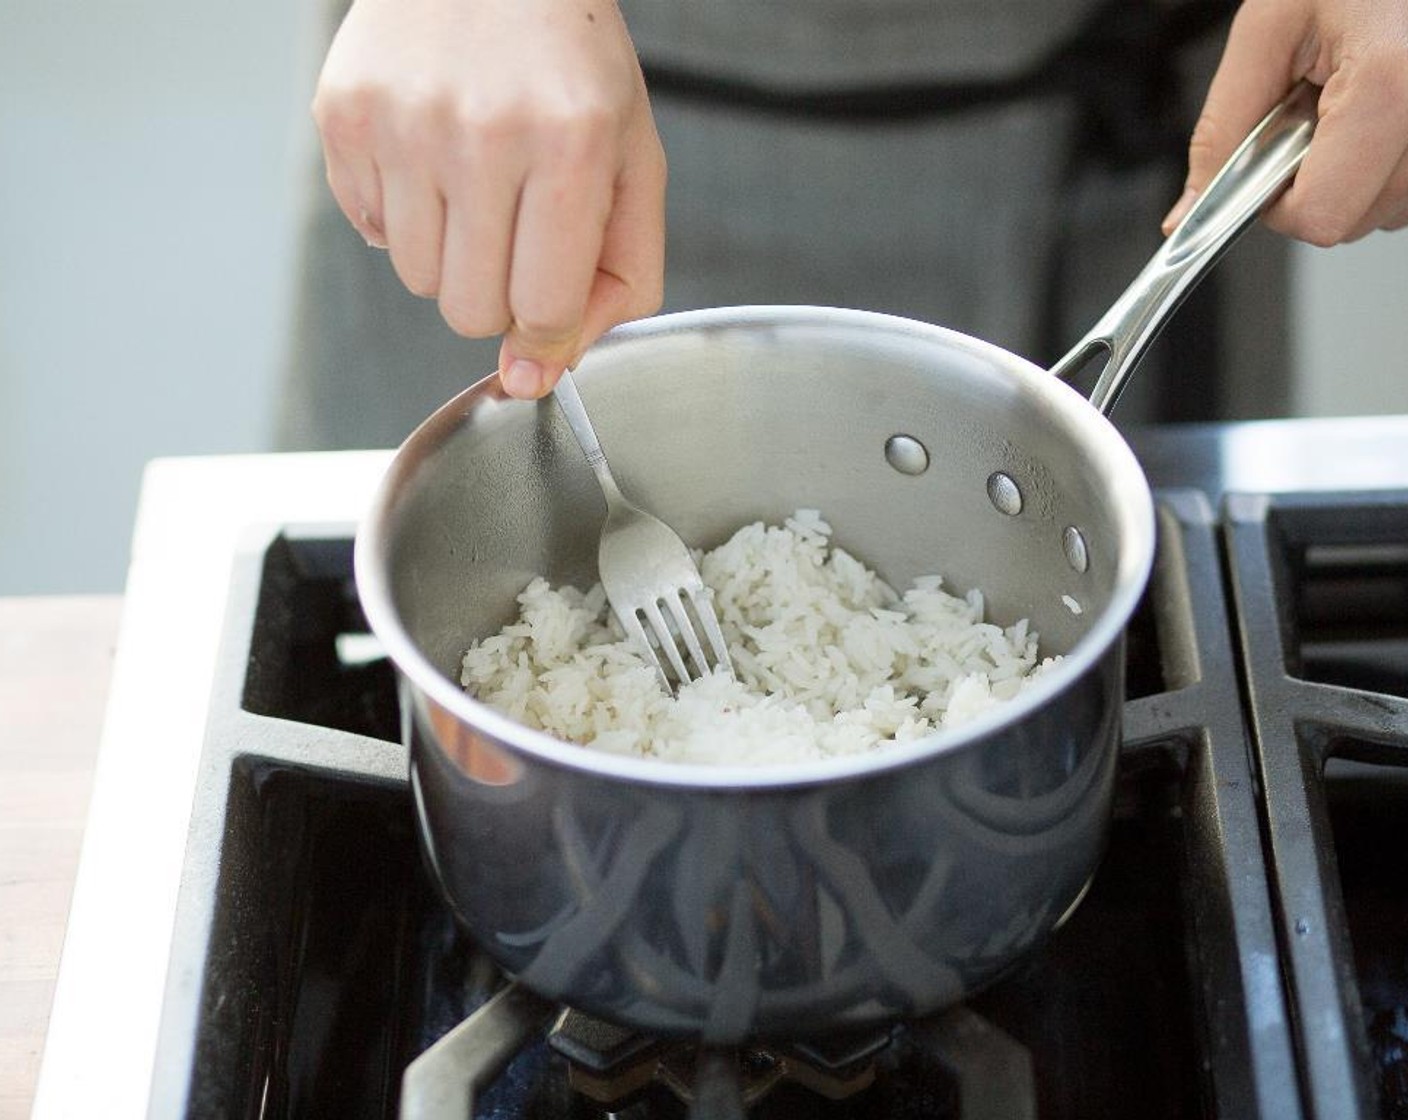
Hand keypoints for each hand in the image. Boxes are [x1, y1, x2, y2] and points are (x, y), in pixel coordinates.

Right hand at [312, 0, 666, 397]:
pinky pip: (367, 231)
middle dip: (498, 292)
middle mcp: (481, 134)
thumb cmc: (570, 64)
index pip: (542, 310)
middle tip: (514, 228)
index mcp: (571, 146)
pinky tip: (430, 158)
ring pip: (415, 281)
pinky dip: (401, 215)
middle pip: (469, 312)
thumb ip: (619, 279)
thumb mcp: (633, 161)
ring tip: (474, 183)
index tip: (546, 307)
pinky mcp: (344, 115)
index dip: (546, 328)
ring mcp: (404, 123)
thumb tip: (542, 372)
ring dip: (450, 255)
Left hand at [1165, 0, 1407, 244]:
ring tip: (1349, 103)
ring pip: (1387, 210)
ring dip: (1352, 175)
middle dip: (1316, 185)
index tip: (1270, 168)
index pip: (1321, 215)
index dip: (1279, 206)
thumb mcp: (1267, 31)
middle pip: (1354, 221)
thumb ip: (1222, 129)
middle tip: (1314, 117)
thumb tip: (1193, 210)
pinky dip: (1381, 165)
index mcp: (1388, 83)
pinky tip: (1374, 112)